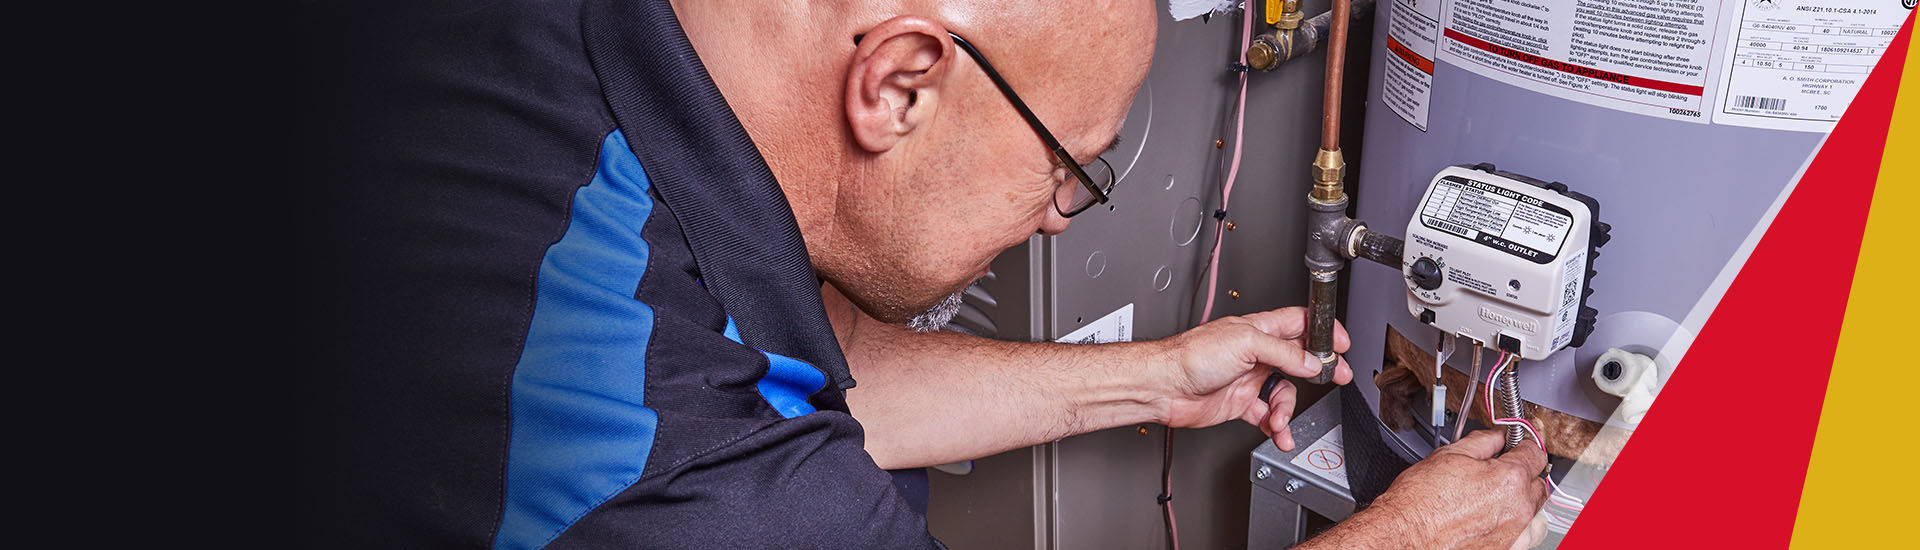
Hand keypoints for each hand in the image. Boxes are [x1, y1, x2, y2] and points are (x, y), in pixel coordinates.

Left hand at [1153, 307, 1350, 449]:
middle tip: (1338, 377)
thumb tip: (1312, 361)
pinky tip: (1277, 432)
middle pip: (1298, 358)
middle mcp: (1255, 352)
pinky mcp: (1239, 402)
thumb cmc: (1191, 356)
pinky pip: (1267, 414)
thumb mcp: (1246, 343)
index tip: (1340, 343)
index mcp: (1258, 329)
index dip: (1322, 330)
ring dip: (1288, 408)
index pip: (1299, 322)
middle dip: (1320, 370)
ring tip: (1280, 419)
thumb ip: (1283, 352)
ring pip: (1284, 392)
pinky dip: (1275, 426)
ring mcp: (1248, 378)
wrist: (1163, 386)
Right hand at [1369, 430, 1549, 548]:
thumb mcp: (1448, 455)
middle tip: (1507, 466)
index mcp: (1508, 479)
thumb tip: (1496, 437)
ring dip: (1528, 502)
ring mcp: (1513, 533)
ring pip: (1538, 514)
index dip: (1525, 442)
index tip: (1519, 442)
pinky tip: (1505, 520)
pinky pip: (1527, 537)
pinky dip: (1522, 527)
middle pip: (1540, 483)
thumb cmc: (1418, 501)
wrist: (1402, 535)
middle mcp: (1517, 509)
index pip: (1534, 453)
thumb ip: (1482, 442)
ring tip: (1509, 496)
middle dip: (1527, 472)